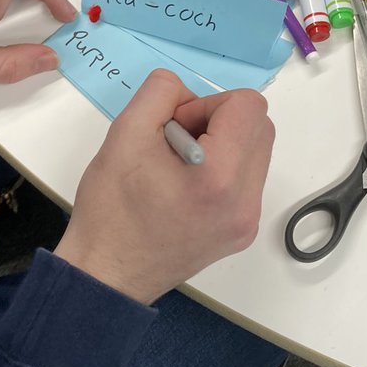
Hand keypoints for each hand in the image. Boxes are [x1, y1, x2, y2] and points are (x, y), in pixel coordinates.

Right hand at [55, 70, 274, 304]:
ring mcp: (247, 221)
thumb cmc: (111, 208)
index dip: (208, 104)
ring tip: (179, 164)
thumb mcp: (125, 133)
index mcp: (220, 177)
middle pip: (260, 125)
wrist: (106, 274)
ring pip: (256, 150)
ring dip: (222, 143)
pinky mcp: (241, 232)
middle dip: (218, 120)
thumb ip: (160, 93)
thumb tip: (186, 92)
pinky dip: (222, 168)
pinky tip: (185, 185)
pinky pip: (247, 178)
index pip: (248, 105)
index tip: (175, 127)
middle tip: (175, 141)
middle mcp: (246, 202)